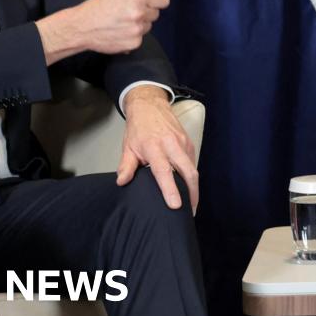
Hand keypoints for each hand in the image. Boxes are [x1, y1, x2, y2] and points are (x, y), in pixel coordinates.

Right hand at [37, 0, 170, 63]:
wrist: (82, 27)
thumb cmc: (101, 6)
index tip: (149, 0)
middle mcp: (139, 14)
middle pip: (156, 12)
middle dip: (146, 10)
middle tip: (127, 10)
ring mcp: (137, 30)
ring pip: (149, 25)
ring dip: (140, 23)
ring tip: (121, 21)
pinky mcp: (134, 43)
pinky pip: (142, 37)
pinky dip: (133, 35)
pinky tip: (120, 31)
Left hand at [116, 85, 198, 212]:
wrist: (150, 105)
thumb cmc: (138, 128)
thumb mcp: (128, 146)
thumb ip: (126, 166)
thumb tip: (122, 182)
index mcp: (154, 147)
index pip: (164, 172)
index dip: (170, 189)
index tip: (175, 205)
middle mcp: (172, 145)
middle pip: (188, 172)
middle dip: (192, 193)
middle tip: (190, 211)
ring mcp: (183, 143)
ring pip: (193, 168)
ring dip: (194, 187)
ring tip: (191, 202)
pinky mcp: (189, 142)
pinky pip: (192, 162)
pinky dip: (191, 176)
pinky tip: (188, 186)